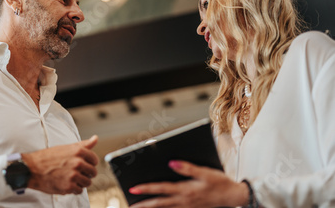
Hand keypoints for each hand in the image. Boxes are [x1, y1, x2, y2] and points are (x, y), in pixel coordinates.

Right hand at [22, 135, 98, 194]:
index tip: (84, 165)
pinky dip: (74, 189)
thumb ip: (83, 145)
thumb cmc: (48, 157)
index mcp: (78, 151)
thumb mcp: (66, 147)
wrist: (32, 168)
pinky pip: (79, 190)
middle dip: (86, 173)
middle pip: (93, 172)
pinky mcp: (69, 187)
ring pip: (87, 182)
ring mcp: (74, 175)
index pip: (94, 160)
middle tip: (77, 172)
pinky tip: (67, 183)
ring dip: (81, 182)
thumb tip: (95, 138)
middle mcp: (78, 163)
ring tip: (72, 178)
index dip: (90, 163)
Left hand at [128, 160, 248, 207]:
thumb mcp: (205, 172)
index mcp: (186, 190)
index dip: (146, 189)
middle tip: (130, 205)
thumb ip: (187, 168)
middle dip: (144, 204)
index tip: (133, 188)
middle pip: (160, 204)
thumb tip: (171, 162)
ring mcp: (188, 207)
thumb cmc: (220, 183)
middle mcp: (184, 200)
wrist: (234, 197)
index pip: (161, 189)